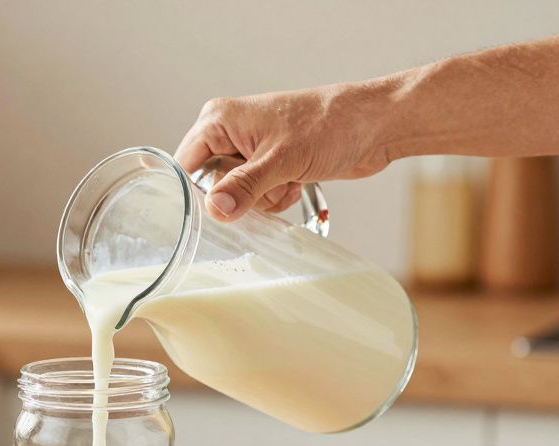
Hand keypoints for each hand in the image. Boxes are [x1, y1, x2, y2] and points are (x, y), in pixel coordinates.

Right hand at [175, 85, 393, 221]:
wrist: (373, 126)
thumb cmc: (330, 125)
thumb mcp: (281, 161)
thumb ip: (244, 187)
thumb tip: (215, 210)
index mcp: (219, 120)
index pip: (185, 167)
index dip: (200, 192)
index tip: (224, 206)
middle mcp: (229, 133)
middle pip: (210, 185)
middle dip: (242, 196)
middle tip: (269, 184)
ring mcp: (249, 149)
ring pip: (236, 196)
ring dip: (264, 199)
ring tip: (288, 179)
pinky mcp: (268, 164)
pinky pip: (257, 196)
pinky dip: (276, 197)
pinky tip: (295, 182)